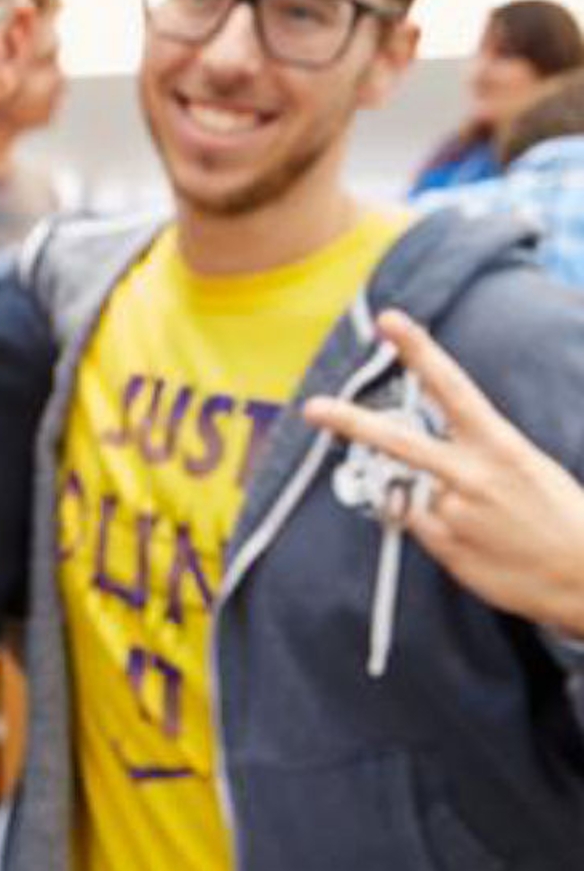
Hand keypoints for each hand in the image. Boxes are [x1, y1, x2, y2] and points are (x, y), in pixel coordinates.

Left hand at [304, 309, 583, 637]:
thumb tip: (425, 467)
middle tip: (312, 407)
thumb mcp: (527, 469)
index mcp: (501, 447)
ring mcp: (455, 514)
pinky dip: (434, 528)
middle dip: (351, 422)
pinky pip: (419, 526)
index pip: (453, 388)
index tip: (390, 321)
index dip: (420, 351)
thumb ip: (474, 458)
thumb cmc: (562, 519)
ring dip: (435, 502)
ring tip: (486, 522)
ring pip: (414, 494)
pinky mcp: (445, 549)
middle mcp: (472, 477)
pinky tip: (475, 540)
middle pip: (398, 441)